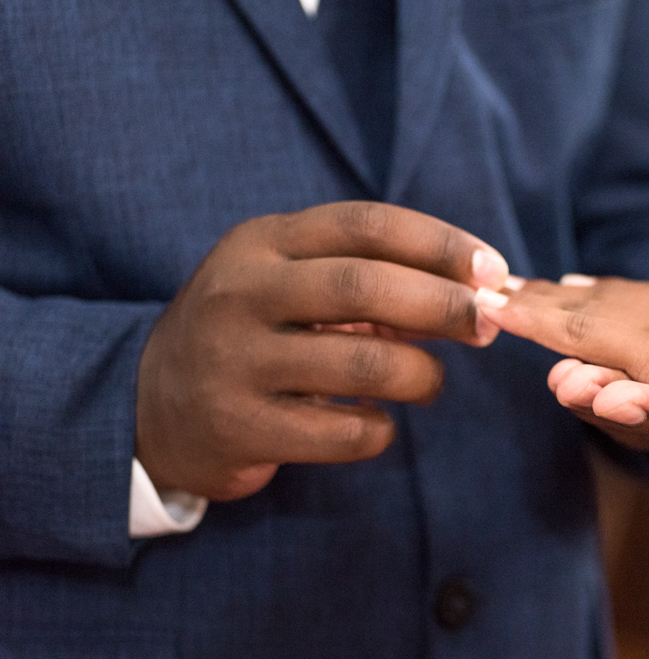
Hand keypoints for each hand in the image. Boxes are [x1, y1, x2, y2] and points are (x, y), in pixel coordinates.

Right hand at [135, 201, 508, 499]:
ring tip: (431, 382)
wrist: (147, 405)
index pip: (365, 224)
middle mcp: (242, 293)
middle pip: (366, 286)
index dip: (440, 244)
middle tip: (485, 325)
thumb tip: (474, 288)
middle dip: (443, 305)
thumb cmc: (250, 332)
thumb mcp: (285, 281)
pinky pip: (344, 433)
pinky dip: (381, 430)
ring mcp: (236, 362)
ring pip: (363, 364)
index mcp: (261, 243)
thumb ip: (363, 275)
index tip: (492, 268)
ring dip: (421, 375)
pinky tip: (378, 423)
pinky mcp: (240, 428)